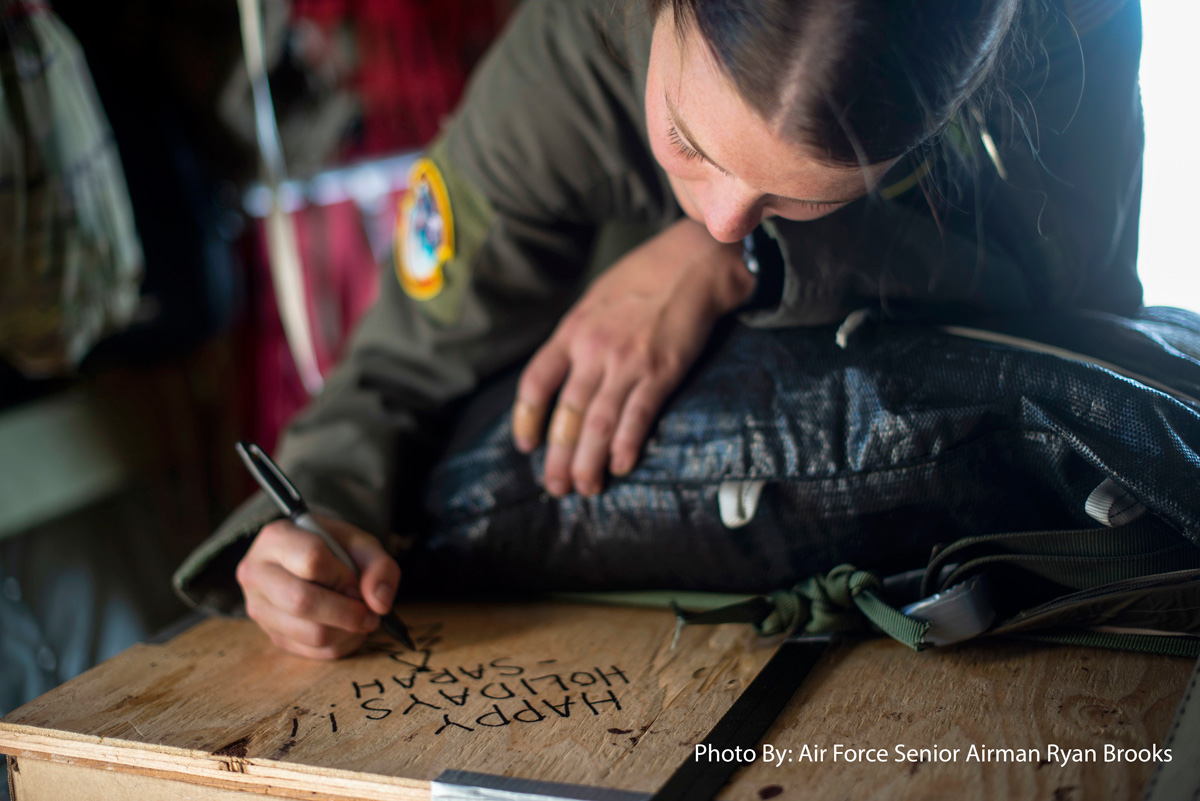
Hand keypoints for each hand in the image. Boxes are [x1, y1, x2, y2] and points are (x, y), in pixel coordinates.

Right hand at [236, 515, 400, 658]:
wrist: (311, 558)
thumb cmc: (335, 548)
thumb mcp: (361, 543)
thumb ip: (379, 566)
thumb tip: (380, 603)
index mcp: (275, 538)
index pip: (311, 559)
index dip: (343, 576)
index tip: (357, 582)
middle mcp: (256, 573)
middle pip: (303, 602)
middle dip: (348, 612)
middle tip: (370, 612)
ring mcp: (259, 607)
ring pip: (310, 633)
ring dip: (348, 631)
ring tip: (360, 618)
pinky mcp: (270, 635)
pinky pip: (312, 651)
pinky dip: (341, 645)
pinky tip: (348, 629)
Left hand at [512, 217, 753, 495]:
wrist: (694, 265)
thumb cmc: (645, 278)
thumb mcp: (595, 299)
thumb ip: (578, 336)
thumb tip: (564, 371)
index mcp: (572, 331)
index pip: (536, 383)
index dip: (527, 419)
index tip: (526, 445)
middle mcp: (594, 350)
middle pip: (567, 415)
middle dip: (558, 457)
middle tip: (555, 487)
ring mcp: (628, 362)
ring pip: (598, 424)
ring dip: (589, 462)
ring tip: (585, 487)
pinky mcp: (662, 372)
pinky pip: (637, 416)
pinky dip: (626, 445)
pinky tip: (620, 466)